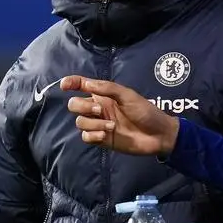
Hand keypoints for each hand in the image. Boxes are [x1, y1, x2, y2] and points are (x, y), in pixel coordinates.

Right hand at [62, 76, 179, 155]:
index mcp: (103, 95)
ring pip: (80, 122)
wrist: (157, 134)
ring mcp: (99, 124)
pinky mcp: (102, 139)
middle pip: (75, 105)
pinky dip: (92, 135)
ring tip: (111, 126)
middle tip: (99, 110)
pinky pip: (86, 137)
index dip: (71, 83)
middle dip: (83, 106)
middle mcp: (98, 108)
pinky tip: (105, 134)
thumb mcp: (128, 95)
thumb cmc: (145, 111)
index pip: (82, 86)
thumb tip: (86, 83)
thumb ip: (107, 88)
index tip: (65, 85)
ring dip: (92, 123)